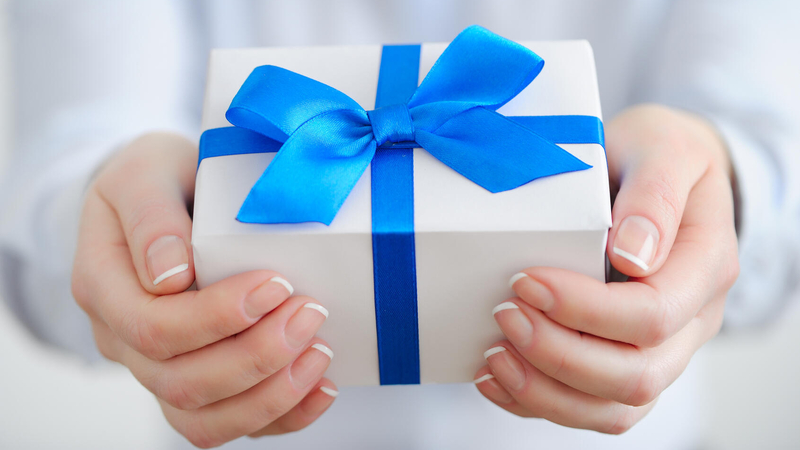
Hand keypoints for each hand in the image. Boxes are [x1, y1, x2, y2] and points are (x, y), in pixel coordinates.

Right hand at [72, 132, 336, 446]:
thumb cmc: (157, 179)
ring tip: (319, 354)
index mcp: (103, 285)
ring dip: (270, 396)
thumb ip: (150, 214)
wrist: (161, 199)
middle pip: (180, 382)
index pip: (153, 327)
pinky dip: (279, 416)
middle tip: (310, 314)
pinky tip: (320, 389)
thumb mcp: (147, 169)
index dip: (218, 316)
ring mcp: (157, 367)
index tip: (277, 283)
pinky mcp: (195, 380)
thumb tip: (170, 276)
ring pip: (202, 420)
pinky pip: (228, 422)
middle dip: (255, 356)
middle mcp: (123, 338)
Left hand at [474, 104, 738, 432]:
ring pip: (614, 406)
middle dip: (558, 355)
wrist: (664, 172)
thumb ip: (656, 194)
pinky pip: (593, 407)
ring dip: (547, 391)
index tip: (526, 279)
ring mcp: (663, 348)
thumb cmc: (659, 154)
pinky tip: (500, 377)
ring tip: (495, 357)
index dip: (583, 308)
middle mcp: (692, 320)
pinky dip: (542, 401)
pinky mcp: (627, 359)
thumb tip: (635, 256)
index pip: (652, 315)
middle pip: (636, 376)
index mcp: (705, 266)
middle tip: (505, 315)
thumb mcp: (665, 147)